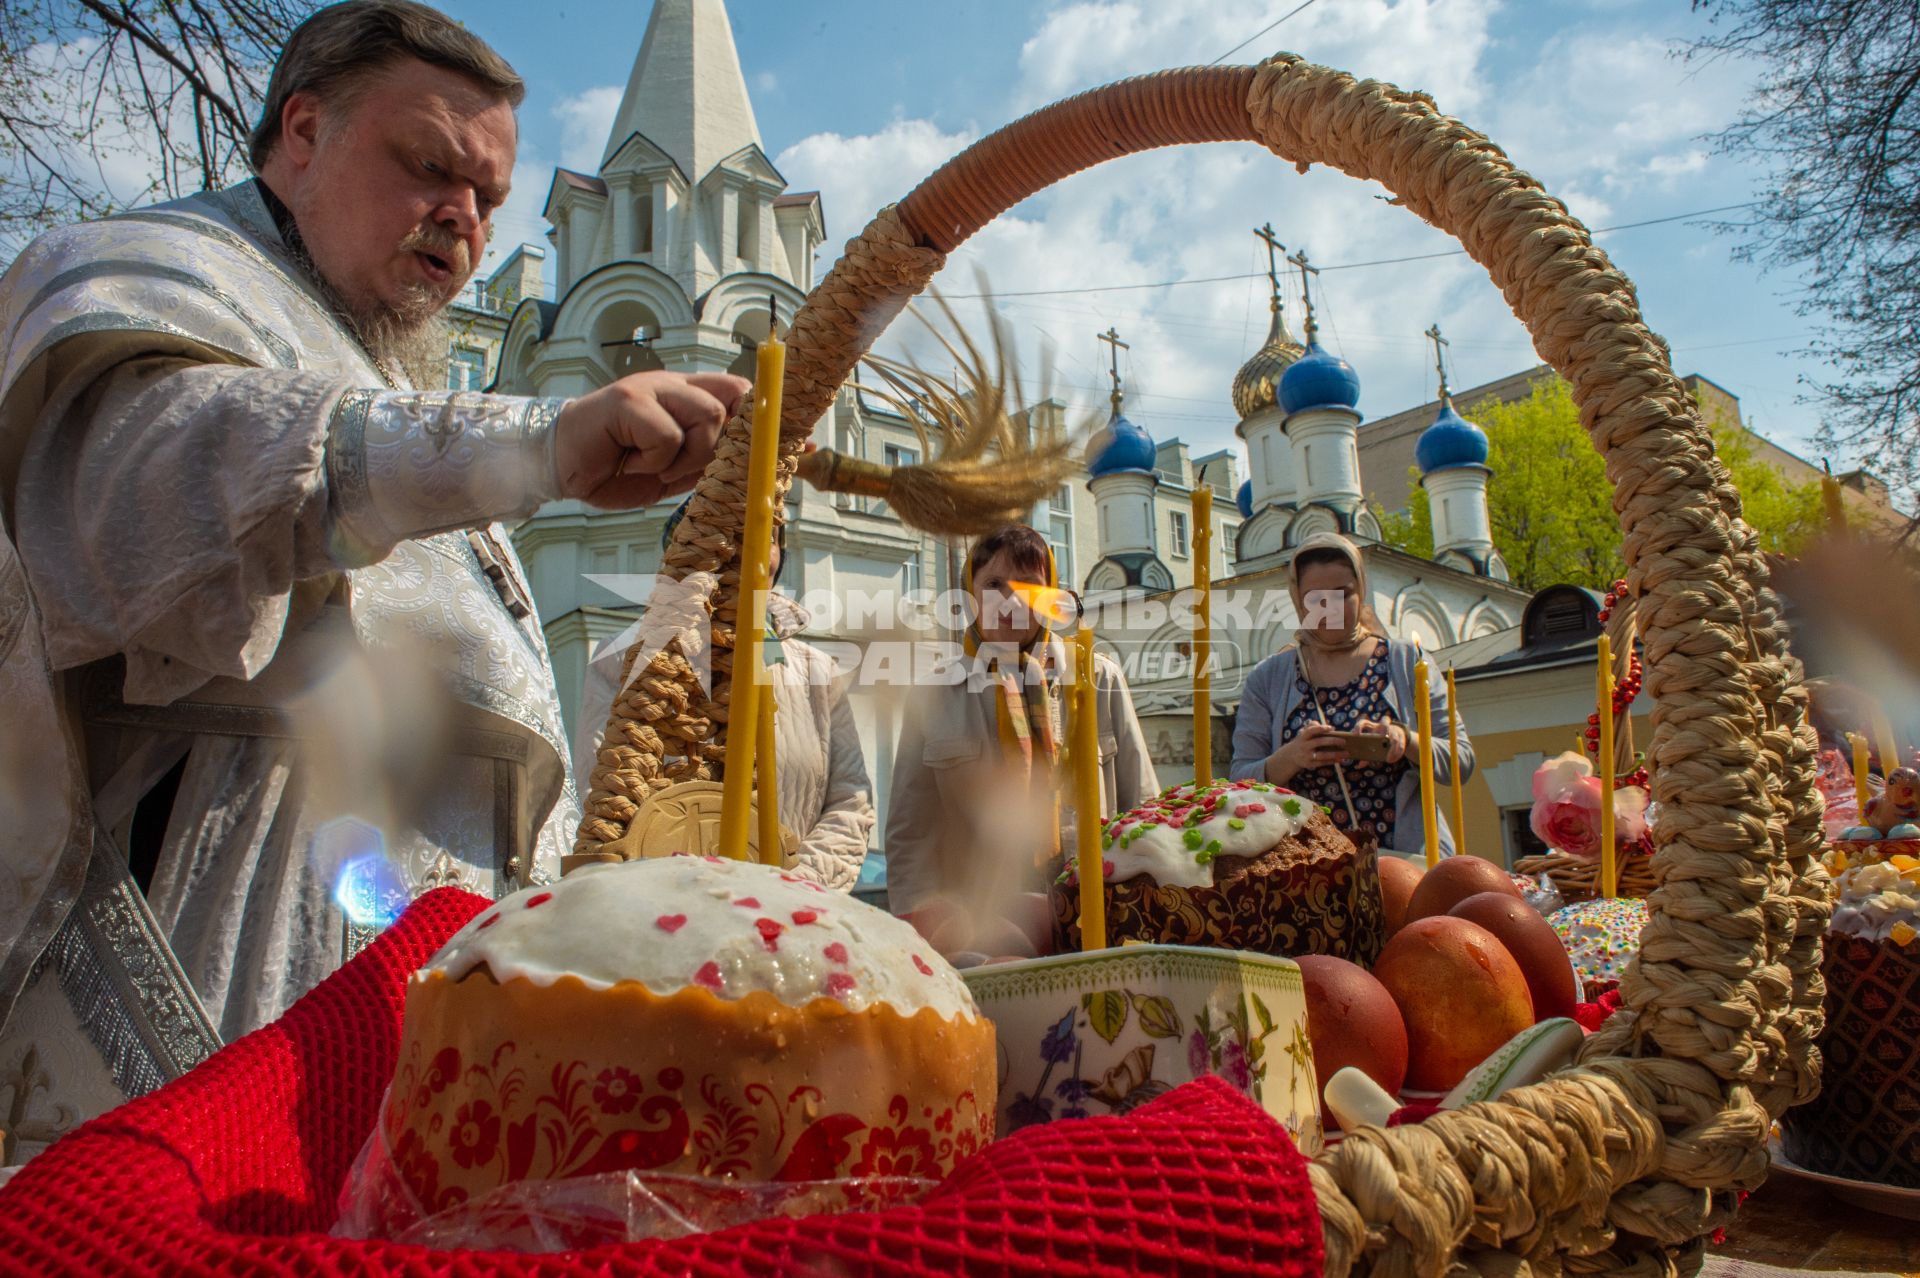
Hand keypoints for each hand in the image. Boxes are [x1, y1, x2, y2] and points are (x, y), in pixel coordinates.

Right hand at [553, 370, 749, 507]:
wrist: (561, 467)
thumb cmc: (616, 468)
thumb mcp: (674, 470)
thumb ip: (708, 460)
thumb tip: (754, 464)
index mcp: (687, 396)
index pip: (741, 390)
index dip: (762, 418)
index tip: (783, 446)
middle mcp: (673, 385)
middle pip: (734, 399)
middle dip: (720, 447)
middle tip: (683, 468)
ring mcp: (650, 388)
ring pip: (707, 415)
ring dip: (686, 457)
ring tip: (653, 467)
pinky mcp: (627, 400)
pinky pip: (668, 434)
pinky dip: (654, 461)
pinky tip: (628, 462)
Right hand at [1267, 721, 1347, 784]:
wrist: (1291, 756)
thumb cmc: (1303, 741)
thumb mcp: (1304, 733)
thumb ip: (1313, 726)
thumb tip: (1328, 726)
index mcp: (1303, 736)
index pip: (1311, 731)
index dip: (1320, 729)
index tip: (1331, 728)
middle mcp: (1304, 745)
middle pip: (1319, 742)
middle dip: (1332, 741)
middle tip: (1344, 741)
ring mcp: (1306, 755)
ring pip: (1322, 755)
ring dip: (1335, 754)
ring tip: (1346, 753)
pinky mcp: (1309, 764)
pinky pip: (1322, 763)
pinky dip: (1331, 761)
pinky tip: (1340, 760)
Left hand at [1354, 718, 1408, 763]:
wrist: (1396, 736)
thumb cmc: (1379, 741)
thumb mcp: (1372, 745)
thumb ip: (1366, 754)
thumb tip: (1360, 765)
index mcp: (1372, 727)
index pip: (1364, 722)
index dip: (1359, 727)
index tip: (1355, 735)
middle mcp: (1383, 726)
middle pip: (1384, 722)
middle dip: (1384, 728)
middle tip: (1382, 738)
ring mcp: (1393, 730)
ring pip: (1394, 737)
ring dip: (1392, 750)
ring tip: (1388, 760)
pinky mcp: (1401, 736)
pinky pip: (1401, 744)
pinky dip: (1398, 753)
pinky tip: (1393, 760)